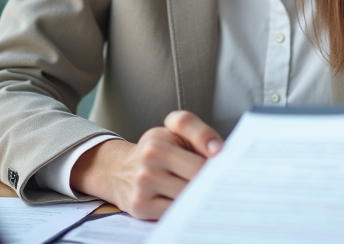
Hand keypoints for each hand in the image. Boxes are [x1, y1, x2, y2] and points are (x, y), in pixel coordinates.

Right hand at [70, 110, 222, 219]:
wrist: (119, 171)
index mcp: (159, 141)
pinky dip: (188, 210)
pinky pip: (176, 212)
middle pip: (197, 174)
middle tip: (225, 181)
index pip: (196, 150)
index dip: (216, 157)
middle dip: (214, 178)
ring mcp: (144, 184)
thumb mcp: (173, 132)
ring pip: (188, 195)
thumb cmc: (156, 151)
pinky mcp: (141, 206)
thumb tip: (220, 152)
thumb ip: (198, 133)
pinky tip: (193, 205)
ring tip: (210, 193)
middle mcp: (149, 159)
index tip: (224, 159)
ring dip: (203, 196)